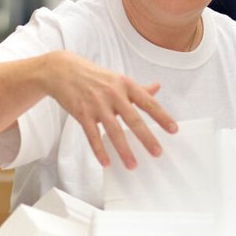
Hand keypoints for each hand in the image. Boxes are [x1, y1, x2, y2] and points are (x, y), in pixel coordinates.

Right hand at [44, 51, 176, 168]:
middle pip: (133, 119)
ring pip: (114, 131)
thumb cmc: (94, 76)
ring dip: (124, 150)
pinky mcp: (82, 113)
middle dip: (147, 138)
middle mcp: (113, 94)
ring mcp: (97, 104)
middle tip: (157, 153)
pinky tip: (107, 163)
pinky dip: (99, 150)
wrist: (62, 70)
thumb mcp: (118, 79)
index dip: (162, 116)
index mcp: (126, 84)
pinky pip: (92, 135)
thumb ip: (138, 88)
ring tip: (133, 165)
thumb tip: (157, 88)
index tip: (173, 130)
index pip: (148, 102)